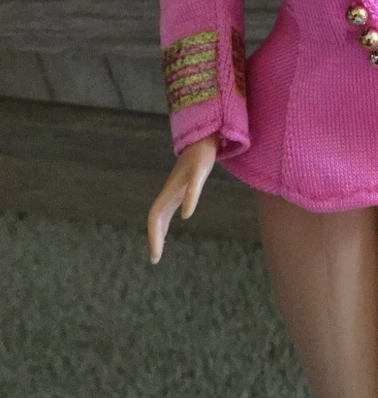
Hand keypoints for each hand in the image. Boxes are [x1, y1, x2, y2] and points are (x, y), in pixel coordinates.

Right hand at [147, 132, 219, 263]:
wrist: (204, 138)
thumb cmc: (202, 155)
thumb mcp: (200, 173)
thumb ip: (193, 192)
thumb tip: (185, 215)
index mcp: (170, 191)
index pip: (155, 217)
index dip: (153, 235)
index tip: (155, 255)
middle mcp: (169, 193)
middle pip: (155, 219)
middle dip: (154, 238)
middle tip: (155, 259)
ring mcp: (174, 191)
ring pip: (160, 215)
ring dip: (158, 232)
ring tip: (158, 250)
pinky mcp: (182, 189)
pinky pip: (169, 209)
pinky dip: (166, 222)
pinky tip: (172, 227)